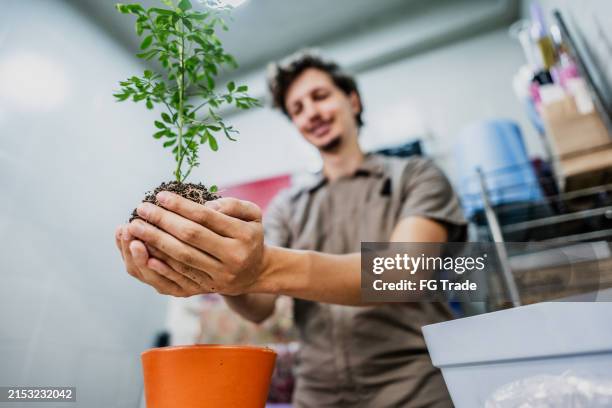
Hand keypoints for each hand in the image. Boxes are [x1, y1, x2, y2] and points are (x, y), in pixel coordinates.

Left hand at [120, 192, 264, 295]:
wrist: (256, 272)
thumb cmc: (249, 235)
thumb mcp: (252, 214)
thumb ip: (232, 204)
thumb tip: (205, 205)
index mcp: (243, 236)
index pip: (206, 217)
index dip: (181, 206)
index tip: (160, 196)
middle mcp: (232, 257)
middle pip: (190, 237)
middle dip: (162, 221)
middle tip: (141, 209)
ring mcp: (219, 276)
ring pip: (182, 258)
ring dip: (155, 241)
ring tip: (135, 228)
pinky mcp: (207, 288)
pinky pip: (179, 276)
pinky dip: (159, 264)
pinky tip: (142, 251)